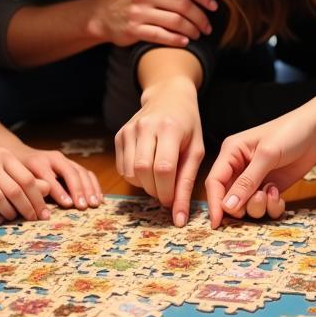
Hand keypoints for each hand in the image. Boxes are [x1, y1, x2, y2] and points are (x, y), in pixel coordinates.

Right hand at [0, 125, 51, 222]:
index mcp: (3, 155)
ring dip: (8, 212)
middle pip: (14, 190)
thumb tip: (45, 190)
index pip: (27, 179)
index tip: (44, 212)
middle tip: (33, 219)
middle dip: (27, 208)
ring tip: (12, 218)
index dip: (38, 198)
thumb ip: (18, 171)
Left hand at [15, 147, 102, 209]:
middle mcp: (53, 158)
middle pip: (69, 172)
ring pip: (81, 171)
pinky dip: (93, 186)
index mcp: (37, 162)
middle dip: (78, 189)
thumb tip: (36, 208)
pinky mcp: (73, 164)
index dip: (59, 191)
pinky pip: (87, 173)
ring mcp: (65, 160)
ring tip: (94, 204)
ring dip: (89, 188)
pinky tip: (98, 198)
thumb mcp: (17, 180)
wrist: (20, 155)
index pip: (50, 176)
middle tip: (83, 206)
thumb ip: (28, 191)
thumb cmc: (17, 174)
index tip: (68, 205)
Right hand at [92, 0, 216, 47]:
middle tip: (207, 27)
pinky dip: (176, 40)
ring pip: (175, 21)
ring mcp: (138, 11)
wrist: (104, 15)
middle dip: (200, 17)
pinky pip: (161, 35)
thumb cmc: (133, 0)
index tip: (213, 6)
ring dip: (191, 29)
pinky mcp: (134, 29)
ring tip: (197, 34)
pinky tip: (185, 42)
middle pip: (183, 4)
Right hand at [114, 79, 204, 225]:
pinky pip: (122, 168)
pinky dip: (134, 177)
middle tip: (165, 193)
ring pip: (129, 173)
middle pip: (143, 171)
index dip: (167, 191)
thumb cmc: (188, 126)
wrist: (168, 97)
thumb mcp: (195, 151)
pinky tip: (147, 169)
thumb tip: (179, 218)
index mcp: (170, 128)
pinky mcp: (119, 135)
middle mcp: (146, 126)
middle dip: (154, 190)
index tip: (171, 201)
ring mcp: (129, 130)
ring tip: (158, 180)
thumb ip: (187, 184)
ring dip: (144, 185)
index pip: (164, 168)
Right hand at [205, 110, 315, 227]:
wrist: (315, 132)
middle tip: (259, 198)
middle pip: (229, 198)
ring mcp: (254, 179)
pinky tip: (278, 193)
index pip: (214, 182)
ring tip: (271, 192)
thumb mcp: (266, 156)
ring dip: (259, 206)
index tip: (216, 223)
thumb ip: (247, 182)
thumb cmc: (289, 133)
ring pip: (246, 206)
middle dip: (242, 205)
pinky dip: (271, 206)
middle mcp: (239, 167)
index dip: (214, 203)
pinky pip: (264, 207)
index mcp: (231, 153)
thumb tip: (228, 206)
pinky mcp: (269, 187)